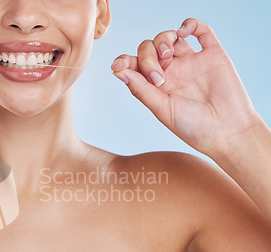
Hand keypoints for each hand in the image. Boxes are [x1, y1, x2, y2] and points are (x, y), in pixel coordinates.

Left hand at [111, 18, 261, 155]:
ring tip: (167, 54)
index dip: (125, 61)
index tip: (118, 64)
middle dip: (147, 58)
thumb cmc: (193, 127)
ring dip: (163, 39)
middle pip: (149, 49)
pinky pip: (201, 31)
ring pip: (170, 37)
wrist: (227, 132)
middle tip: (159, 79)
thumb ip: (141, 89)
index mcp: (156, 85)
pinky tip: (183, 32)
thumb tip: (117, 71)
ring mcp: (191, 62)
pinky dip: (190, 25)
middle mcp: (172, 72)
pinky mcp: (213, 55)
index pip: (135, 65)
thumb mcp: (161, 109)